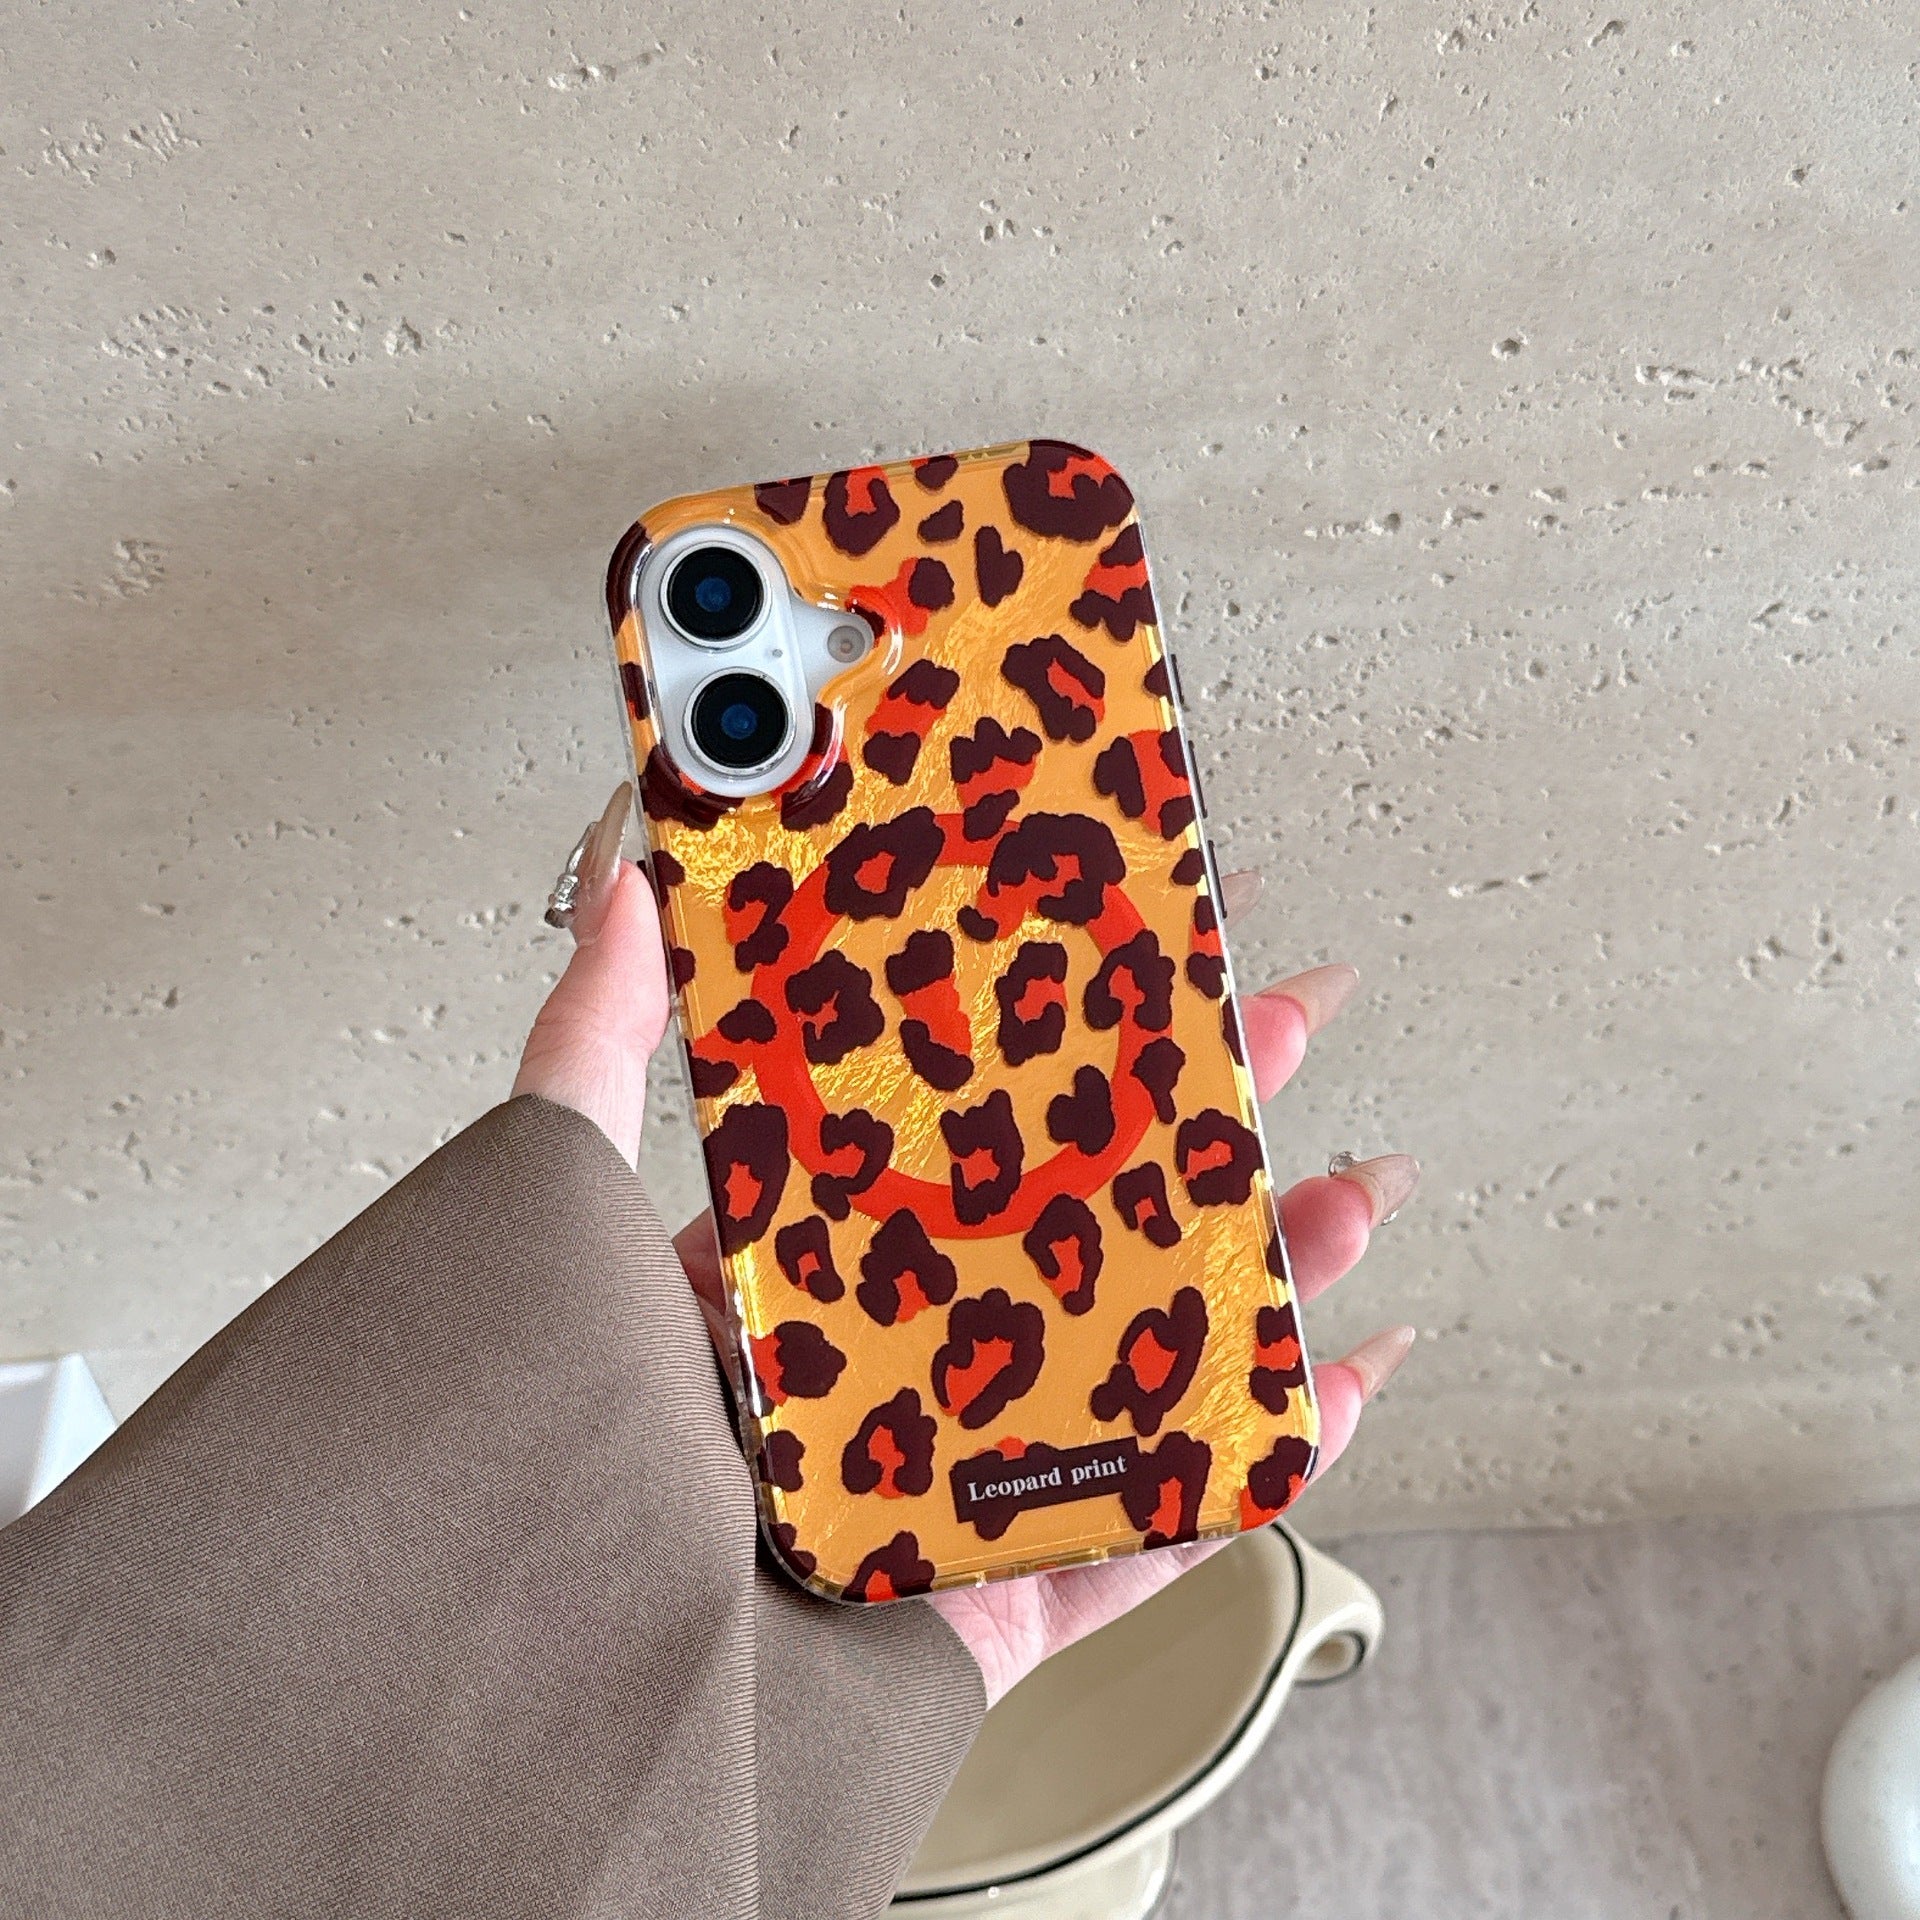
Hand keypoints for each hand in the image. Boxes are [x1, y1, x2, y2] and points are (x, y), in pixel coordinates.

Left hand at [513, 784, 1418, 1706]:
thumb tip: (625, 886)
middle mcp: (870, 1388)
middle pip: (1069, 1246)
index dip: (1051, 1050)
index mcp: (783, 1285)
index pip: (943, 1142)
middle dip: (1191, 1137)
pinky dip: (1250, 1477)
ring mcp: (938, 1500)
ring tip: (1346, 1194)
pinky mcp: (985, 1612)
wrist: (535, 1694)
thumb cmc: (528, 1455)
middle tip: (1278, 1031)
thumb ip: (592, 1049)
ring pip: (1133, 1380)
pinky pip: (1140, 1545)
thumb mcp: (554, 1204)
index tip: (1133, 963)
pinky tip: (1332, 1390)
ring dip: (1256, 1289)